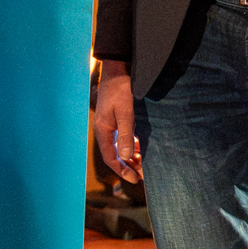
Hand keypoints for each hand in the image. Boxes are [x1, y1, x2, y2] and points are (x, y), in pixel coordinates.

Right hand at [93, 63, 140, 183]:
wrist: (118, 69)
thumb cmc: (121, 89)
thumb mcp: (125, 112)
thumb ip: (126, 135)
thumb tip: (127, 157)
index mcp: (103, 130)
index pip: (110, 157)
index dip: (121, 170)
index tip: (134, 179)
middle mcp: (104, 130)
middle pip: (115, 155)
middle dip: (128, 166)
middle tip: (143, 176)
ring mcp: (109, 124)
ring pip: (119, 147)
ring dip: (131, 157)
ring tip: (144, 165)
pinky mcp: (116, 119)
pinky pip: (123, 138)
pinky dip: (132, 146)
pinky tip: (141, 149)